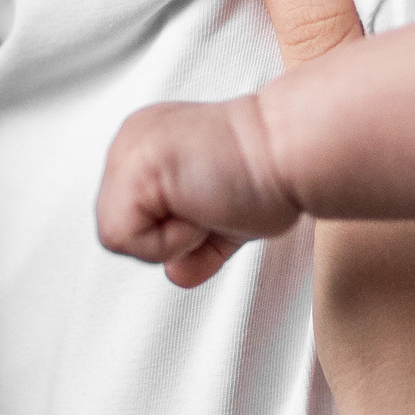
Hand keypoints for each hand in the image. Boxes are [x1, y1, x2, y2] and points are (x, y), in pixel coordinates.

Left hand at [96, 97, 300, 285]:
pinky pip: (126, 239)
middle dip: (174, 236)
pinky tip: (201, 205)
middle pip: (123, 227)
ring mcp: (127, 151)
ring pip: (121, 236)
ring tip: (210, 202)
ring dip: (176, 238)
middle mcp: (133, 141)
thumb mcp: (223, 219)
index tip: (217, 204)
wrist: (292, 151)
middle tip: (215, 203)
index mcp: (150, 143)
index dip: (179, 231)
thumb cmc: (272, 175)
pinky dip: (171, 240)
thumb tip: (176, 274)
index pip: (137, 216)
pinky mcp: (130, 169)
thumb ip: (193, 244)